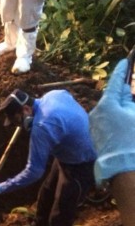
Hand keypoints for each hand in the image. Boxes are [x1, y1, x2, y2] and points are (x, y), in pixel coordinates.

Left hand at [89, 59, 134, 184]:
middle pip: (112, 96)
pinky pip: (106, 119)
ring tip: (129, 118)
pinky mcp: (94, 132)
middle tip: (130, 95)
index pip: (115, 82)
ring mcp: (93, 123)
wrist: (122, 164)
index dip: (121, 71)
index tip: (124, 61)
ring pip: (109, 108)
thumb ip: (129, 100)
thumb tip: (124, 93)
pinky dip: (114, 117)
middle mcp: (96, 111)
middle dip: (123, 95)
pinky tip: (124, 125)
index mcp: (107, 104)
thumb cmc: (133, 138)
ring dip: (119, 108)